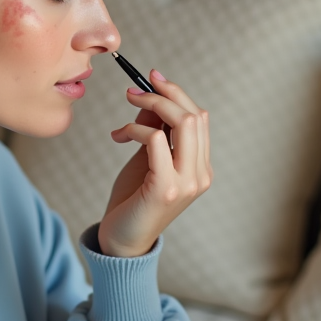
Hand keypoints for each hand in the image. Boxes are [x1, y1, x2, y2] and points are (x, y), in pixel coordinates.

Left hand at [98, 70, 212, 257]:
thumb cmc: (133, 200)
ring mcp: (187, 183)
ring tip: (129, 102)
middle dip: (164, 94)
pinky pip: (154, 140)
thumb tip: (151, 98)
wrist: (122, 241)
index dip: (177, 94)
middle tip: (134, 89)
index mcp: (201, 167)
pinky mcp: (166, 188)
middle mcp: (201, 175)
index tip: (152, 79)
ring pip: (182, 123)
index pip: (199, 118)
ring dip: (152, 104)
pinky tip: (119, 135)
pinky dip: (134, 129)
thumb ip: (155, 132)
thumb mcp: (147, 159)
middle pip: (194, 116)